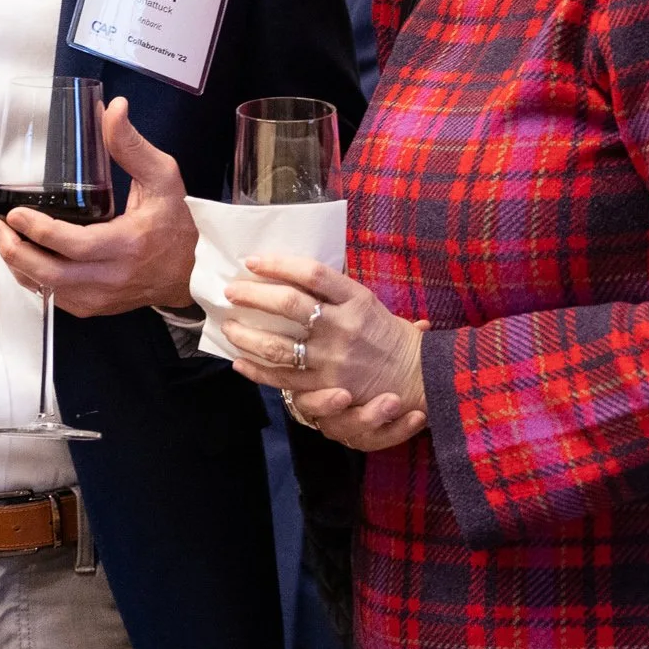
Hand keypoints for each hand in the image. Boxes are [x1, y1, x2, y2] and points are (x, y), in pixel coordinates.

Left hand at [0, 97, 198, 315]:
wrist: (191, 270)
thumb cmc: (176, 223)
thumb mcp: (162, 178)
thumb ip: (131, 145)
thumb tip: (111, 109)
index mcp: (127, 245)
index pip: (74, 244)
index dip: (39, 230)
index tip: (15, 212)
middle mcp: (111, 277)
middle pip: (50, 273)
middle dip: (14, 251)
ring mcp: (100, 297)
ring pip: (46, 289)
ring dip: (17, 264)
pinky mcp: (93, 306)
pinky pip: (52, 297)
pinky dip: (32, 277)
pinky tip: (20, 255)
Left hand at [220, 250, 430, 453]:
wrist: (420, 376)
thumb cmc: (389, 335)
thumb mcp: (367, 302)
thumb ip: (334, 290)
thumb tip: (290, 271)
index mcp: (356, 298)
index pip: (312, 273)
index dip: (279, 264)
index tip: (252, 261)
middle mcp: (343, 326)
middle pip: (289, 304)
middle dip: (253, 295)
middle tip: (231, 292)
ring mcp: (333, 358)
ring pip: (279, 345)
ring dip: (247, 334)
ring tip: (229, 327)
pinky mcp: (326, 386)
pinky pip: (284, 379)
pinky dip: (257, 370)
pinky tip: (239, 362)